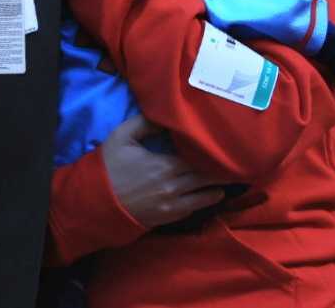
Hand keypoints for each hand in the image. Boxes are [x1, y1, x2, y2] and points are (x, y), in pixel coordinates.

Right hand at [99, 114, 224, 227]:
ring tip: (231, 182)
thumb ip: (145, 124)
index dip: (213, 154)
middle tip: (239, 165)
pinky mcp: (167, 216)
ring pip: (203, 196)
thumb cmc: (108, 167)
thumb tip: (165, 118)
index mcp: (165, 164)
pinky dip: (204, 201)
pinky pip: (191, 209)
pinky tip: (212, 196)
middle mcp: (173, 186)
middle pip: (205, 178)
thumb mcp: (122, 137)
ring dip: (217, 189)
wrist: (95, 203)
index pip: (198, 159)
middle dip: (222, 172)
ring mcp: (171, 204)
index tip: (227, 147)